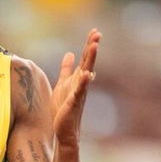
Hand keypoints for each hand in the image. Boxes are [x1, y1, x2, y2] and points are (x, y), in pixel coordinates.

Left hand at [52, 29, 100, 145]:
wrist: (64, 130)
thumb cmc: (63, 109)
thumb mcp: (63, 84)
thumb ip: (66, 69)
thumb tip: (69, 53)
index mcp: (78, 78)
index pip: (85, 58)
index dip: (89, 44)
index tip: (95, 31)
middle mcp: (81, 84)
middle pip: (88, 62)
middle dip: (92, 48)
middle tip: (97, 34)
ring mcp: (79, 93)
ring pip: (86, 73)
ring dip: (90, 60)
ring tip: (94, 47)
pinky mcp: (74, 103)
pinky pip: (79, 90)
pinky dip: (83, 82)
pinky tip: (86, 73)